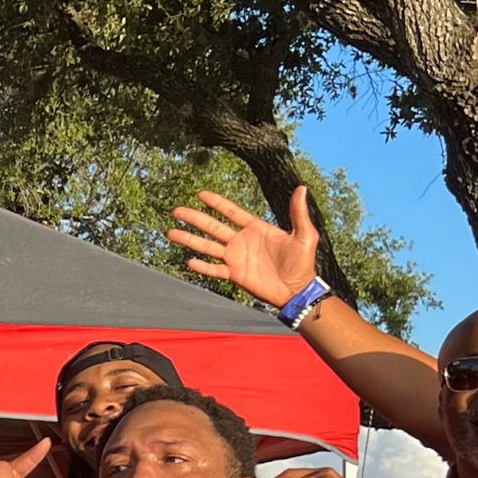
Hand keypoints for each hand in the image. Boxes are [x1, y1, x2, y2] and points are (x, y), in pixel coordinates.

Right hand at [169, 187, 321, 309]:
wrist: (297, 290)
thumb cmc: (303, 263)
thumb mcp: (305, 235)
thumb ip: (298, 213)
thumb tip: (301, 188)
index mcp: (256, 228)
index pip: (232, 212)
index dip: (217, 203)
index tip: (201, 194)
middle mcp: (241, 241)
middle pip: (213, 227)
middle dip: (195, 218)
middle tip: (177, 211)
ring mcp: (236, 258)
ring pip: (208, 246)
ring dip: (190, 240)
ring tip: (172, 232)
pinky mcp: (235, 275)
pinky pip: (214, 270)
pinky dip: (202, 266)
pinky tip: (189, 261)